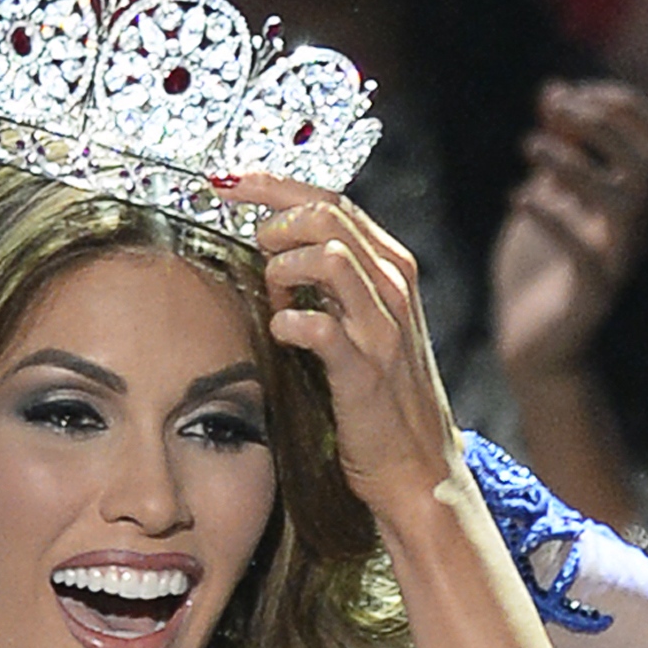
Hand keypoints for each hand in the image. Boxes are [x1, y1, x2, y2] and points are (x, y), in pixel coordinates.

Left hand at [233, 174, 466, 524]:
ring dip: (285, 264)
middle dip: (274, 217)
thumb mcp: (364, 321)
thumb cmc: (381, 395)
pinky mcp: (366, 372)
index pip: (333, 200)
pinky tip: (280, 330)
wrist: (418, 466)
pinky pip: (323, 328)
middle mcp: (394, 287)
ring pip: (331, 258)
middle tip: (249, 241)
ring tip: (271, 289)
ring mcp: (383, 329)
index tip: (229, 182)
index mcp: (392, 267)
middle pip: (328, 215)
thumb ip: (332, 280)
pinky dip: (291, 321)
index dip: (275, 185)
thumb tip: (275, 247)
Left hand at [491, 80, 647, 382]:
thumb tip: (554, 91)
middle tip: (553, 111)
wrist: (529, 346)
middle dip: (603, 127)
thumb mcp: (545, 196)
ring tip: (530, 147)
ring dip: (578, 167)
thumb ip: (557, 148)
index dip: (622, 105)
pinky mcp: (593, 298)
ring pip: (624, 206)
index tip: (569, 94)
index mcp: (632, 201)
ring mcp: (618, 264)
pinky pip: (584, 255)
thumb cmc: (539, 269)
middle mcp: (635, 231)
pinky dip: (552, 219)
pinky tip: (517, 198)